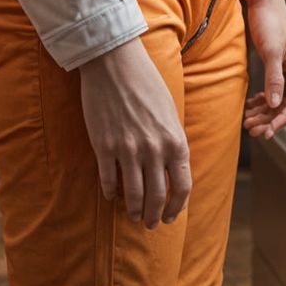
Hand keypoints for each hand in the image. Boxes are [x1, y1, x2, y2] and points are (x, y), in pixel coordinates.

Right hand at [80, 36, 190, 228]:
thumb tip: (172, 168)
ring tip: (132, 215)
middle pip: (156, 197)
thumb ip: (172, 141)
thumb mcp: (170, 112)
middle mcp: (154, 150)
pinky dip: (110, 192)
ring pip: (133, 195)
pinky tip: (110, 196)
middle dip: (153, 216)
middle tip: (149, 223)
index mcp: (175, 141)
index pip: (182, 188)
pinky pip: (108, 180)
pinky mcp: (104, 146)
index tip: (169, 216)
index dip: (176, 208)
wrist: (114, 62)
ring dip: (133, 210)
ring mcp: (127, 149)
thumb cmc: (145, 82)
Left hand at [243, 0, 285, 139]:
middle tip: (251, 129)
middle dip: (269, 119)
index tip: (268, 132)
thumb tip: (273, 104)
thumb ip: (274, 79)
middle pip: (285, 105)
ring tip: (247, 121)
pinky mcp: (274, 66)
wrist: (263, 2)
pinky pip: (270, 90)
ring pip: (276, 99)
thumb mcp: (271, 51)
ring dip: (263, 112)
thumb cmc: (270, 22)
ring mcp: (285, 70)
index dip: (282, 120)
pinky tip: (250, 107)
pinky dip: (261, 101)